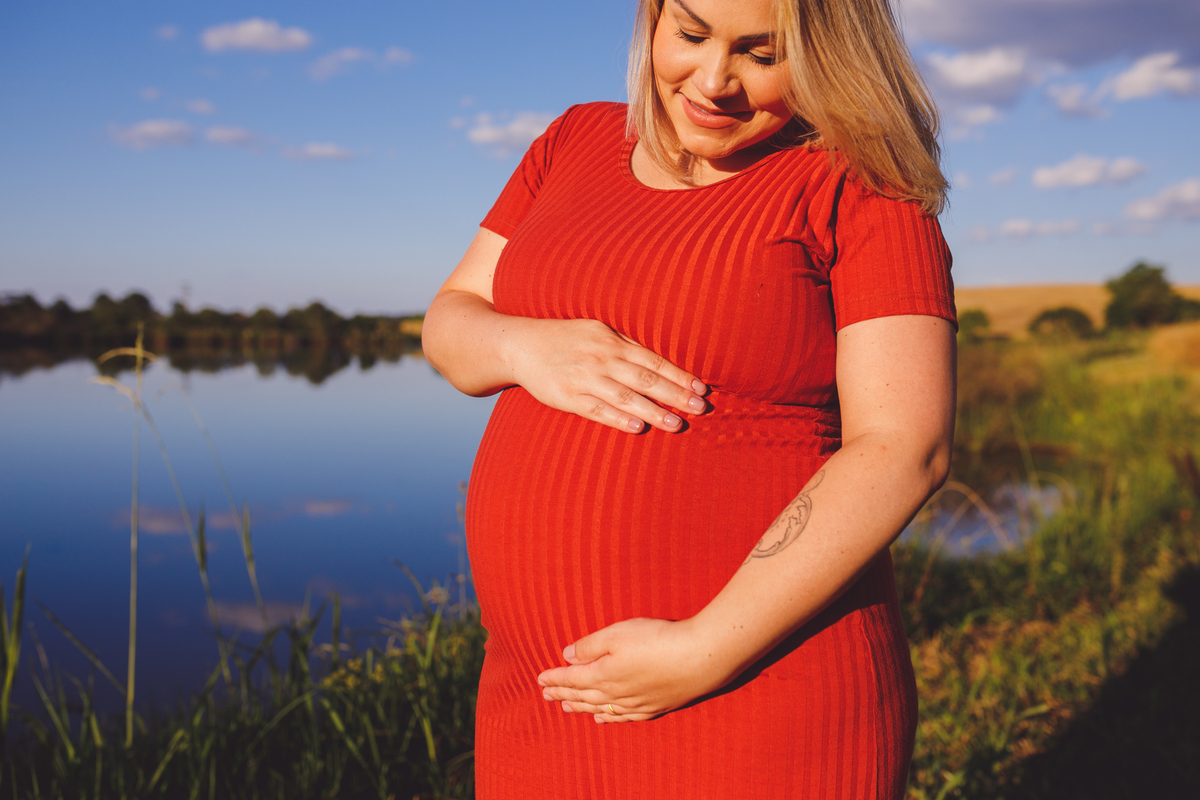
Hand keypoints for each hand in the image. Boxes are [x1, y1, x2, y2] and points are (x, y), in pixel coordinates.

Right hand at [508, 318, 707, 433]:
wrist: (520, 345)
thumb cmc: (565, 339)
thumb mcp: (598, 332)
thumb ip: (627, 345)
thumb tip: (661, 361)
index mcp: (612, 342)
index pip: (653, 360)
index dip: (679, 375)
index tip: (701, 388)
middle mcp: (601, 359)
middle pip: (645, 378)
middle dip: (674, 394)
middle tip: (699, 408)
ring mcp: (584, 379)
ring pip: (625, 397)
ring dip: (653, 411)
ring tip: (676, 424)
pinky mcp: (567, 397)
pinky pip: (597, 410)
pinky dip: (618, 419)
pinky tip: (638, 428)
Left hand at [536, 617, 734, 722]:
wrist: (700, 658)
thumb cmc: (658, 640)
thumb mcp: (617, 633)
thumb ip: (590, 645)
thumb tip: (567, 656)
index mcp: (603, 674)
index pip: (572, 678)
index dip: (555, 678)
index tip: (540, 678)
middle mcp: (616, 694)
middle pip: (583, 695)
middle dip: (563, 693)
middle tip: (546, 695)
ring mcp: (636, 704)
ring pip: (600, 709)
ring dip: (581, 707)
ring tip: (566, 707)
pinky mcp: (655, 707)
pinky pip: (623, 717)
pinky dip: (608, 718)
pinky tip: (603, 718)